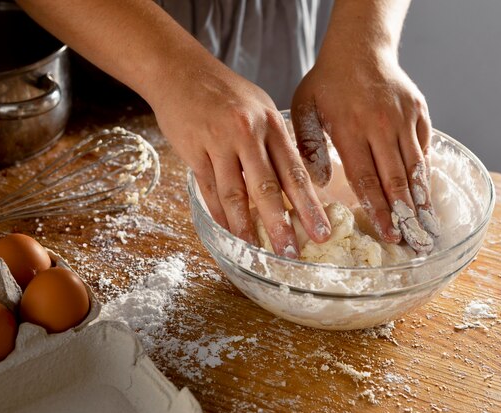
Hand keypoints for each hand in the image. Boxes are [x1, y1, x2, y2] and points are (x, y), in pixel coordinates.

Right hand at [153, 61, 330, 257]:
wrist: (180, 71)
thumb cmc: (225, 91)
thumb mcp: (261, 107)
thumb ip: (276, 143)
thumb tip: (294, 182)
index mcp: (271, 124)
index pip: (294, 172)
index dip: (309, 205)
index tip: (320, 231)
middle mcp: (247, 134)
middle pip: (267, 188)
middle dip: (281, 225)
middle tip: (291, 254)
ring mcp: (218, 143)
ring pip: (235, 194)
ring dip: (246, 227)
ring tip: (257, 251)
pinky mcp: (193, 152)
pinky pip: (209, 190)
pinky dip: (220, 214)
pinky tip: (229, 232)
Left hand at [291, 47, 438, 252]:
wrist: (359, 48)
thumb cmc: (327, 83)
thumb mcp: (305, 108)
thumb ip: (308, 145)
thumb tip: (319, 183)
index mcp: (350, 129)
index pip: (367, 179)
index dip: (379, 209)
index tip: (390, 233)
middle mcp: (380, 126)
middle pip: (396, 178)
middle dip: (406, 214)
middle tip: (416, 241)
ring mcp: (403, 118)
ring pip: (415, 166)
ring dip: (422, 199)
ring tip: (430, 226)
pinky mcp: (419, 111)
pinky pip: (424, 147)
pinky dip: (425, 172)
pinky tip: (427, 194)